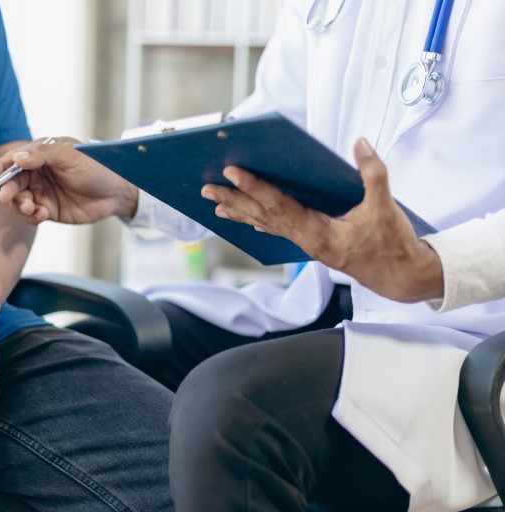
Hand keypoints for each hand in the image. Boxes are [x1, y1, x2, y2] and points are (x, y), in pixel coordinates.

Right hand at [0, 137, 139, 224]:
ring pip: (19, 200)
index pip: (13, 160)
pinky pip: (31, 215)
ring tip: (30, 208)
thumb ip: (42, 156)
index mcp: (40, 155)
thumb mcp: (70, 156)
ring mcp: (42, 192)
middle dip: (7, 191)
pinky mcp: (49, 210)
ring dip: (19, 205)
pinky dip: (32, 216)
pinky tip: (42, 214)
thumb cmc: (97, 166)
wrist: (117, 191)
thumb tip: (16, 158)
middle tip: (7, 198)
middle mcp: (37, 173)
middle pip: (12, 182)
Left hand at [201, 138, 443, 302]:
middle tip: (206, 188)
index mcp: (317, 233)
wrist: (398, 276)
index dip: (254, 187)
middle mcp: (305, 240)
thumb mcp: (386, 207)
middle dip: (233, 201)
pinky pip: (277, 230)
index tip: (232, 172)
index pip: (277, 205)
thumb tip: (361, 143)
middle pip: (262, 216)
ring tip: (215, 204)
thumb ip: (373, 173)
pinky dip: (257, 221)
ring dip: (240, 212)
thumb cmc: (391, 244)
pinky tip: (244, 217)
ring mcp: (305, 244)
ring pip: (265, 224)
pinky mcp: (310, 244)